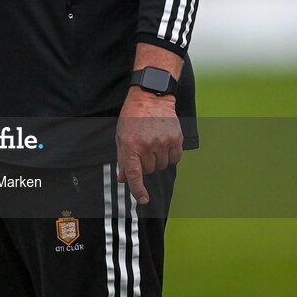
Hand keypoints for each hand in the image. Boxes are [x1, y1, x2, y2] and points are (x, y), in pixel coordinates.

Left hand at [115, 87, 182, 204]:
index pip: (134, 174)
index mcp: (130, 145)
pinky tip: (164, 143)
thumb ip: (122, 159)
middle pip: (148, 170)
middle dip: (145, 163)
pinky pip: (174, 159)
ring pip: (161, 166)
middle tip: (143, 147)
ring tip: (153, 142)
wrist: (151, 97)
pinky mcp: (176, 139)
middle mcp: (147, 145)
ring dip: (157, 159)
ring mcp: (163, 142)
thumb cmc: (133, 116)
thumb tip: (123, 179)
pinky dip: (170, 155)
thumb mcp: (121, 136)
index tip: (143, 199)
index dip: (137, 190)